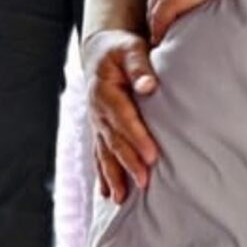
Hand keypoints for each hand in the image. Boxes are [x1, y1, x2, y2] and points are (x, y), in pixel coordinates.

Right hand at [85, 30, 158, 203]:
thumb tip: (149, 86)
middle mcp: (97, 110)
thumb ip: (140, 66)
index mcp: (104, 89)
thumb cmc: (121, 49)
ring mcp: (96, 122)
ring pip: (104, 151)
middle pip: (113, 139)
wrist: (101, 52)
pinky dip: (103, 174)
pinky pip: (100, 154)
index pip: (122, 117)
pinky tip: (107, 193)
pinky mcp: (99, 130)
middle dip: (127, 162)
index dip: (136, 137)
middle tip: (144, 182)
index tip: (151, 156)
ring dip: (112, 174)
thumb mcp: (131, 49)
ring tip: (119, 197)